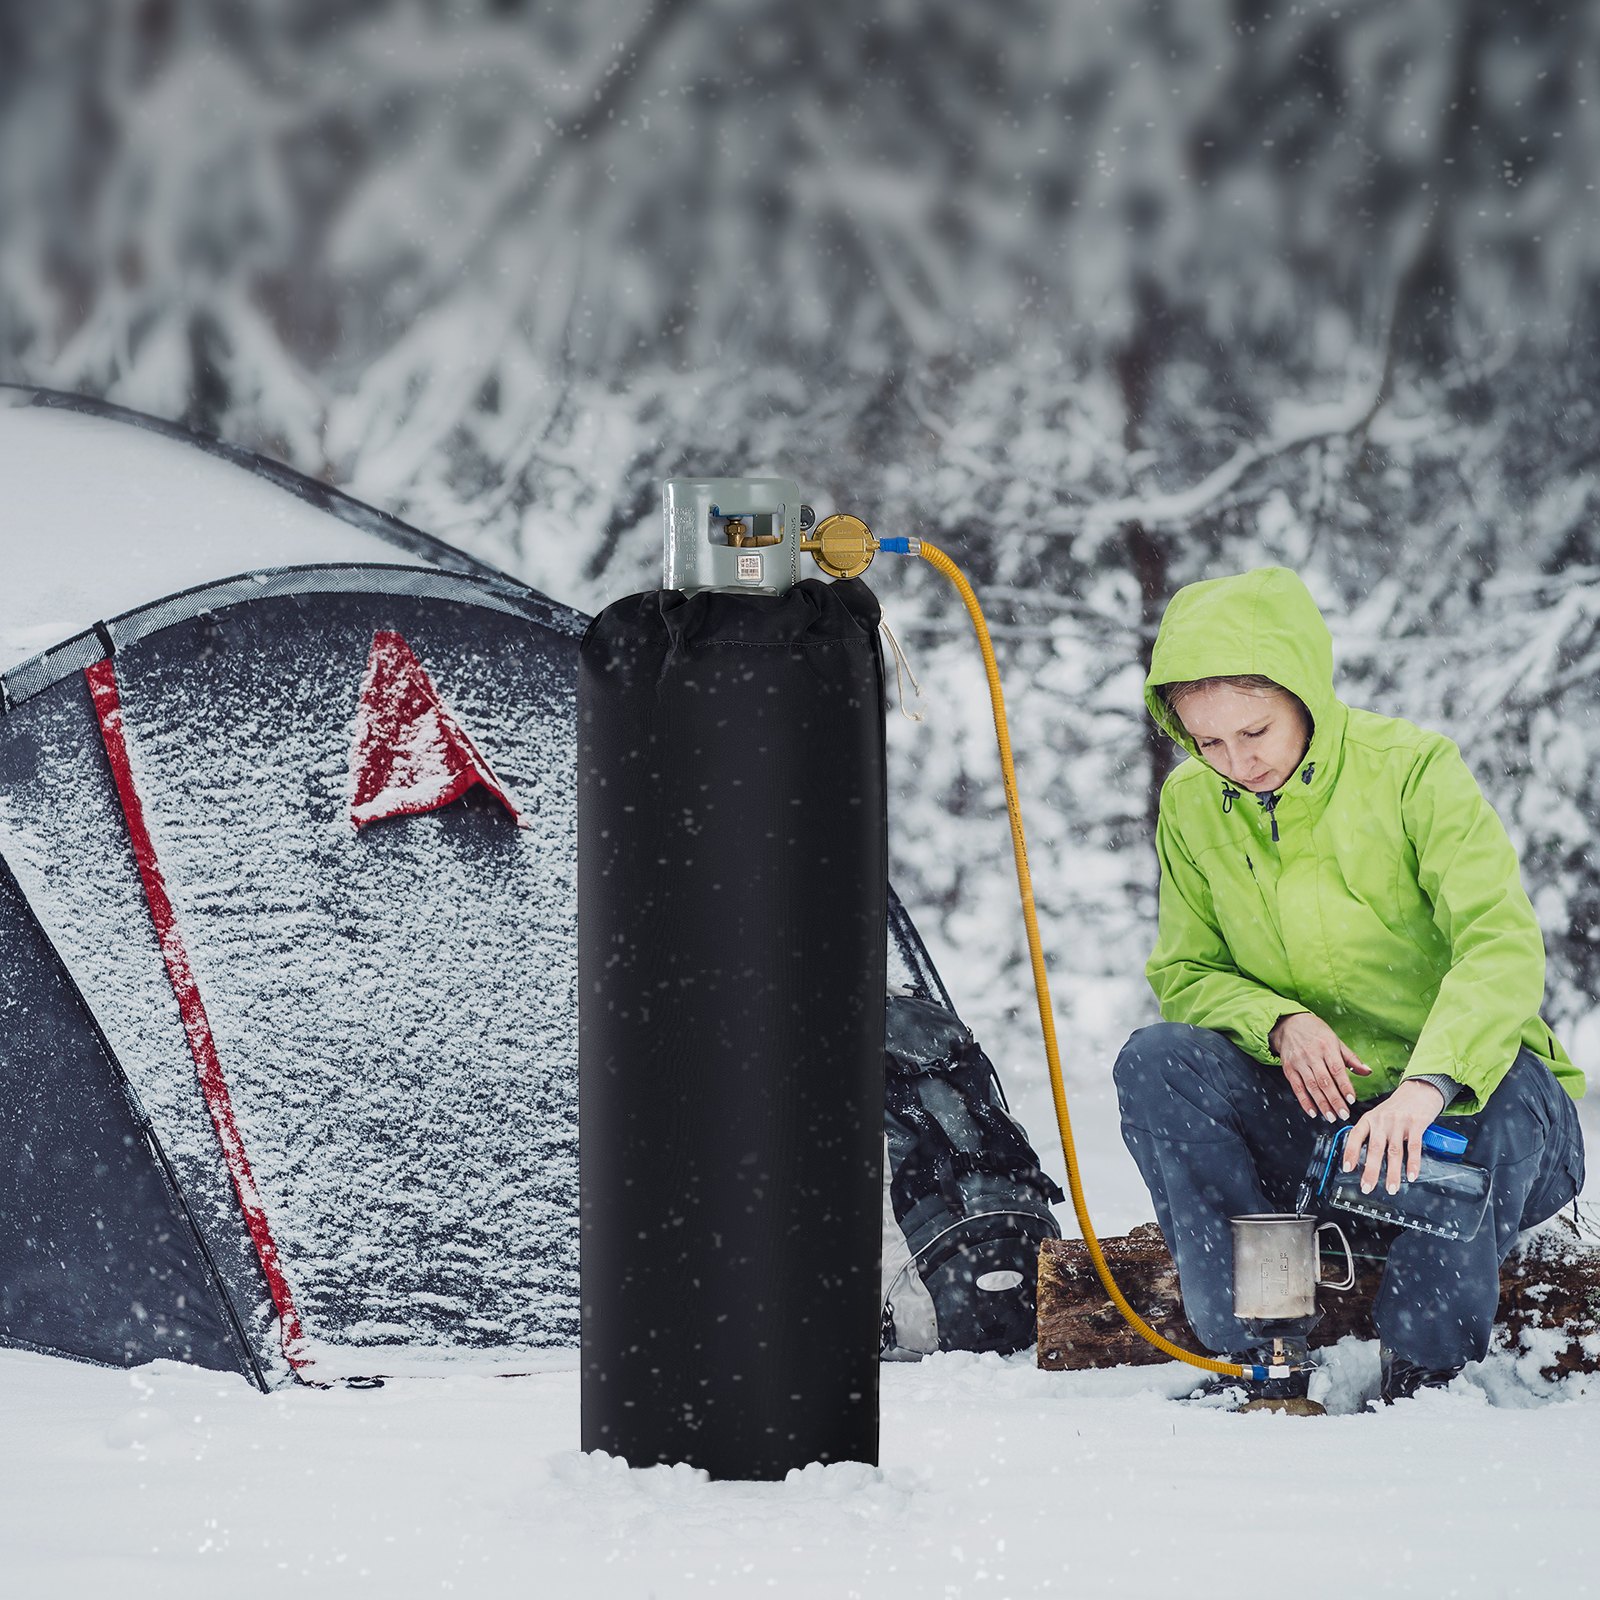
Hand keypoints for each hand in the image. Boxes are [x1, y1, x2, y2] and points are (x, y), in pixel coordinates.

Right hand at [1269, 1011, 1372, 1120]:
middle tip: (1343, 1114)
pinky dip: (1304, 1101)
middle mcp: (1312, 1055)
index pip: (1337, 1069)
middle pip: (1324, 1081)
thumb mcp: (1336, 1041)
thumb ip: (1351, 1058)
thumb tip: (1367, 1072)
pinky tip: (1312, 1112)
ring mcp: (1299, 1062)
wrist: (1289, 1024)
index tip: (1352, 1099)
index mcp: (1327, 1047)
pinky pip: (1297, 1087)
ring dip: (1321, 1104)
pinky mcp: (1289, 1068)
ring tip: (1331, 1117)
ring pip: (1311, 1086)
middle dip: (1334, 1100)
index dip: (1345, 1086)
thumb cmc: (1316, 1033)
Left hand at [1341, 1079, 1447, 1194]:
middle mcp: (1382, 1120)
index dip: (1350, 1152)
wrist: (1419, 1089)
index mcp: (1369, 1118)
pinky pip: (1414, 1147)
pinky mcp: (1416, 1124)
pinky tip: (1411, 1175)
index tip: (1347, 1168)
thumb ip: (1372, 1133)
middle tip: (1367, 1187)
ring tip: (1391, 1188)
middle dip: (1371, 1171)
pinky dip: (1413, 1163)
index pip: (1355, 1136)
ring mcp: (1399, 1122)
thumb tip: (1362, 1156)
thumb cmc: (1397, 1107)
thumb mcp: (1379, 1116)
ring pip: (1394, 1152)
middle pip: (1375, 1148)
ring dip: (1393, 1173)